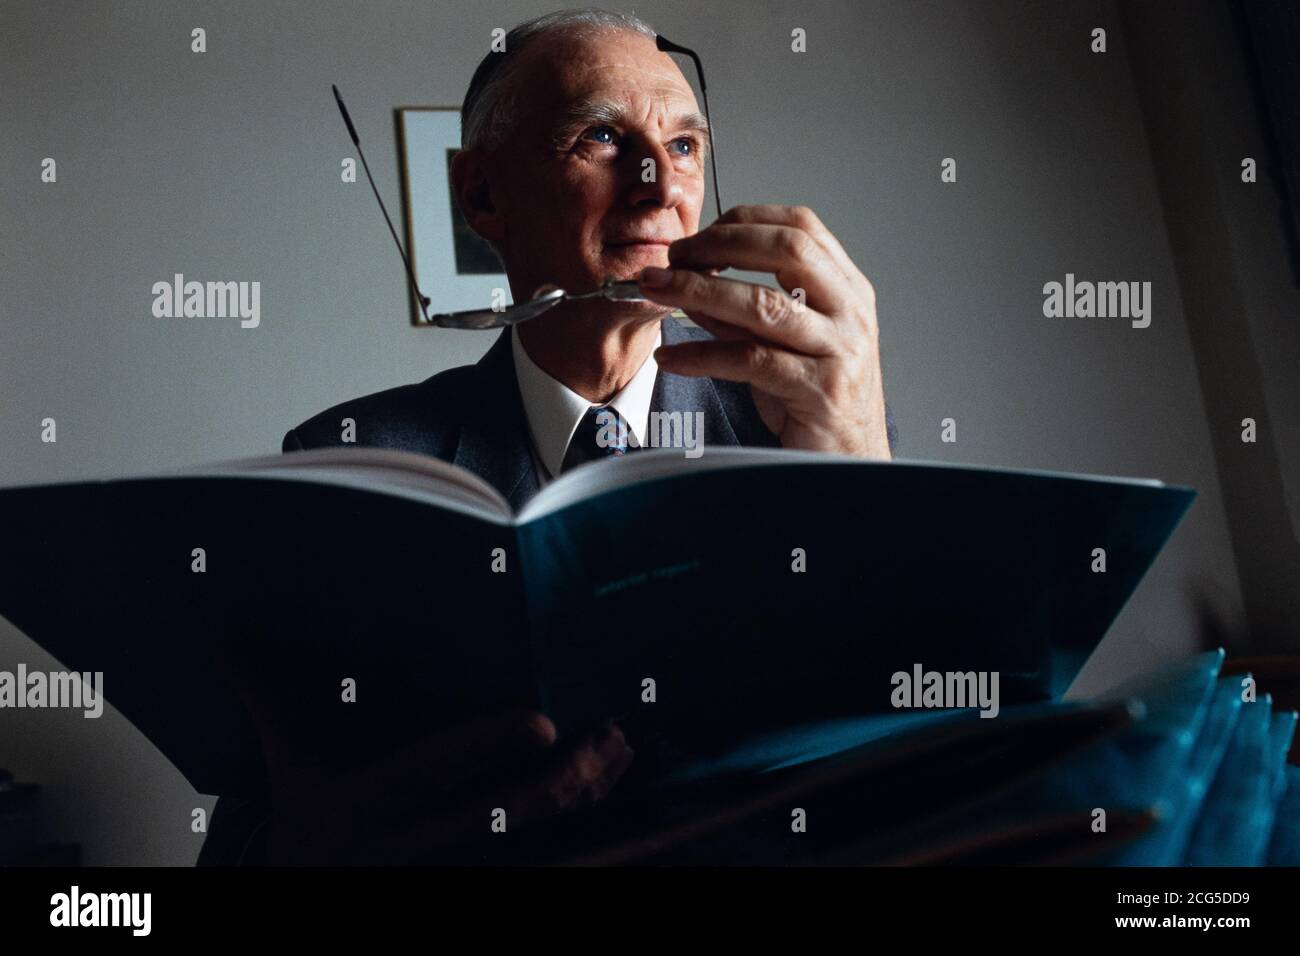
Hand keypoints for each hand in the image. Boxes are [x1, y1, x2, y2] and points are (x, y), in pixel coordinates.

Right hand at [219, 622, 633, 864]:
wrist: (306, 890)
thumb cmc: (306, 817)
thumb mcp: (283, 762)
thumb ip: (265, 696)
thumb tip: (223, 633)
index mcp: (369, 804)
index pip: (436, 771)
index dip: (488, 745)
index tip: (542, 721)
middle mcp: (414, 842)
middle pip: (502, 815)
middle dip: (559, 782)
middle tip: (605, 738)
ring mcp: (450, 866)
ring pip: (533, 838)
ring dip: (582, 798)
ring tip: (619, 748)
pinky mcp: (474, 872)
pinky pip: (541, 852)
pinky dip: (580, 819)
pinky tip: (608, 782)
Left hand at [639, 205, 891, 458]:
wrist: (851, 465)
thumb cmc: (816, 405)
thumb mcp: (780, 347)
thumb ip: (738, 315)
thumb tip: (686, 283)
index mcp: (848, 290)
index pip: (801, 227)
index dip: (746, 220)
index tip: (700, 232)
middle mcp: (850, 313)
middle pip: (787, 250)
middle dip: (720, 245)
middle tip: (673, 256)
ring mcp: (840, 350)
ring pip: (764, 304)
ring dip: (699, 290)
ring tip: (657, 289)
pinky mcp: (819, 390)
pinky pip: (750, 360)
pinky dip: (702, 355)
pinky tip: (670, 357)